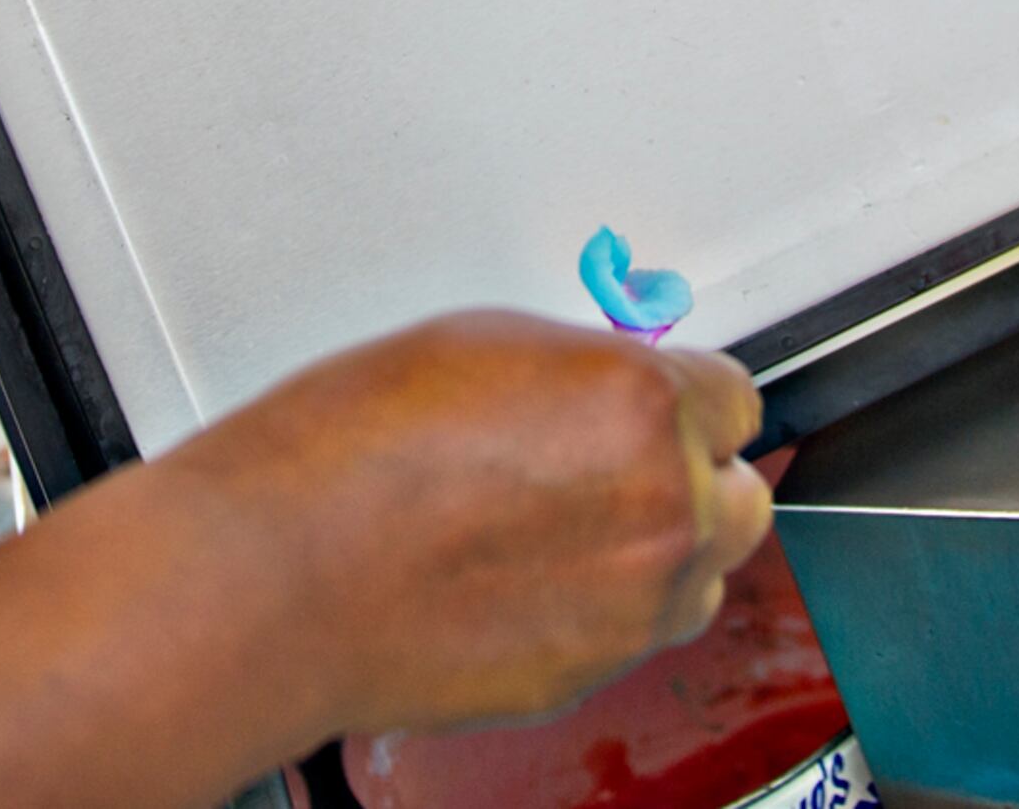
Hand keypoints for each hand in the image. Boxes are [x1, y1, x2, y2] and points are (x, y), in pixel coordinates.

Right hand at [166, 312, 773, 739]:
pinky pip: (633, 634)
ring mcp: (633, 605)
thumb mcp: (483, 344)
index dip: (685, 398)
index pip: (734, 398)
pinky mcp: (594, 674)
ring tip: (561, 528)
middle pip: (739, 494)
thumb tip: (607, 388)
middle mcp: (660, 508)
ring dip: (657, 551)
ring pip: (699, 575)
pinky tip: (523, 578)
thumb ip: (584, 370)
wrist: (279, 578)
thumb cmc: (346, 454)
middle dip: (688, 475)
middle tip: (610, 463)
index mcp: (641, 405)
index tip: (655, 405)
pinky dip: (599, 609)